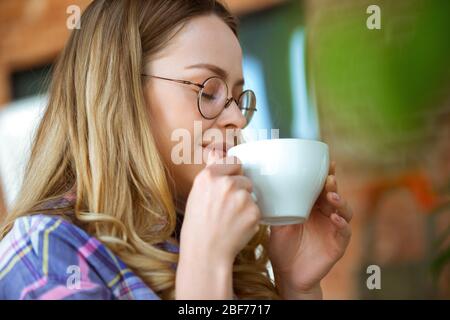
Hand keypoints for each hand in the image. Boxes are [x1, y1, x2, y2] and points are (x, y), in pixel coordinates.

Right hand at [176, 151, 260, 298]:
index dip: (232, 174)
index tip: (227, 186)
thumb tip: (217, 152)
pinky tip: (237, 227)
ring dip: (245, 204)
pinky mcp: (253, 212)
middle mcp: (225, 183)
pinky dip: (250, 218)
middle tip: (226, 208)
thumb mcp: (197, 194)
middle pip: (244, 178)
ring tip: (230, 219)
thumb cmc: (198, 226)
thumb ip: (211, 174)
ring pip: (251, 194)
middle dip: (239, 190)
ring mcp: (241, 197)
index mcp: (208, 176)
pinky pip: (256, 209)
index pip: (234, 161)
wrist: (205, 253)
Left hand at [269, 162, 352, 298]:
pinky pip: (344, 231)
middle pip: (334, 194)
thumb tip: (262, 185)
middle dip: (332, 184)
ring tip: (331, 196)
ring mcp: (333, 228)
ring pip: (344, 210)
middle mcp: (325, 214)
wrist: (287, 273)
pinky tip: (335, 219)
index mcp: (312, 206)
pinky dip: (342, 224)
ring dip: (340, 201)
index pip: (320, 186)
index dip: (325, 174)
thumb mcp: (277, 223)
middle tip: (328, 178)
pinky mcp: (338, 244)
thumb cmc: (282, 246)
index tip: (326, 162)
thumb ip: (277, 206)